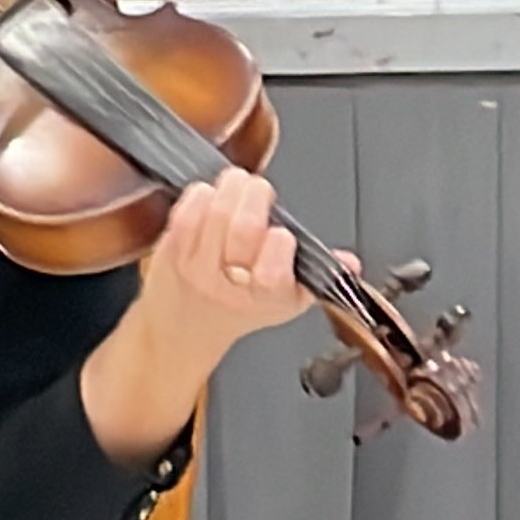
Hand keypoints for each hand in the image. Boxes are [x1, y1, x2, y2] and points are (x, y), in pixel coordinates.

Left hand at [79, 167, 321, 468]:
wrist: (180, 333)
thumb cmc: (235, 310)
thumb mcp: (284, 301)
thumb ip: (319, 276)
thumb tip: (348, 264)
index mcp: (268, 298)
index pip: (275, 270)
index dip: (279, 242)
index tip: (281, 234)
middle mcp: (231, 285)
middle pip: (245, 228)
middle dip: (255, 195)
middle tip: (259, 189)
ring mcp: (198, 267)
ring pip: (217, 212)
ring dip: (230, 188)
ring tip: (237, 186)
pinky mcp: (171, 250)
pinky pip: (188, 210)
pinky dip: (201, 194)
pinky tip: (209, 196)